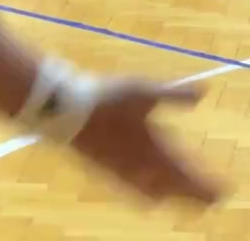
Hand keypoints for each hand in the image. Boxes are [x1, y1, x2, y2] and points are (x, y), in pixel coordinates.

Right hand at [72, 79, 222, 203]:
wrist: (66, 110)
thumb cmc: (107, 98)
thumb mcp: (143, 89)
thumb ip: (173, 94)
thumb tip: (202, 92)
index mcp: (154, 151)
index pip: (187, 178)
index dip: (206, 187)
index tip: (222, 191)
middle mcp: (141, 169)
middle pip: (174, 192)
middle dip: (193, 196)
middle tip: (209, 198)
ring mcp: (123, 173)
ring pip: (155, 195)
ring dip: (173, 197)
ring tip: (184, 197)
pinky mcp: (108, 172)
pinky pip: (136, 192)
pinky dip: (151, 195)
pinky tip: (149, 190)